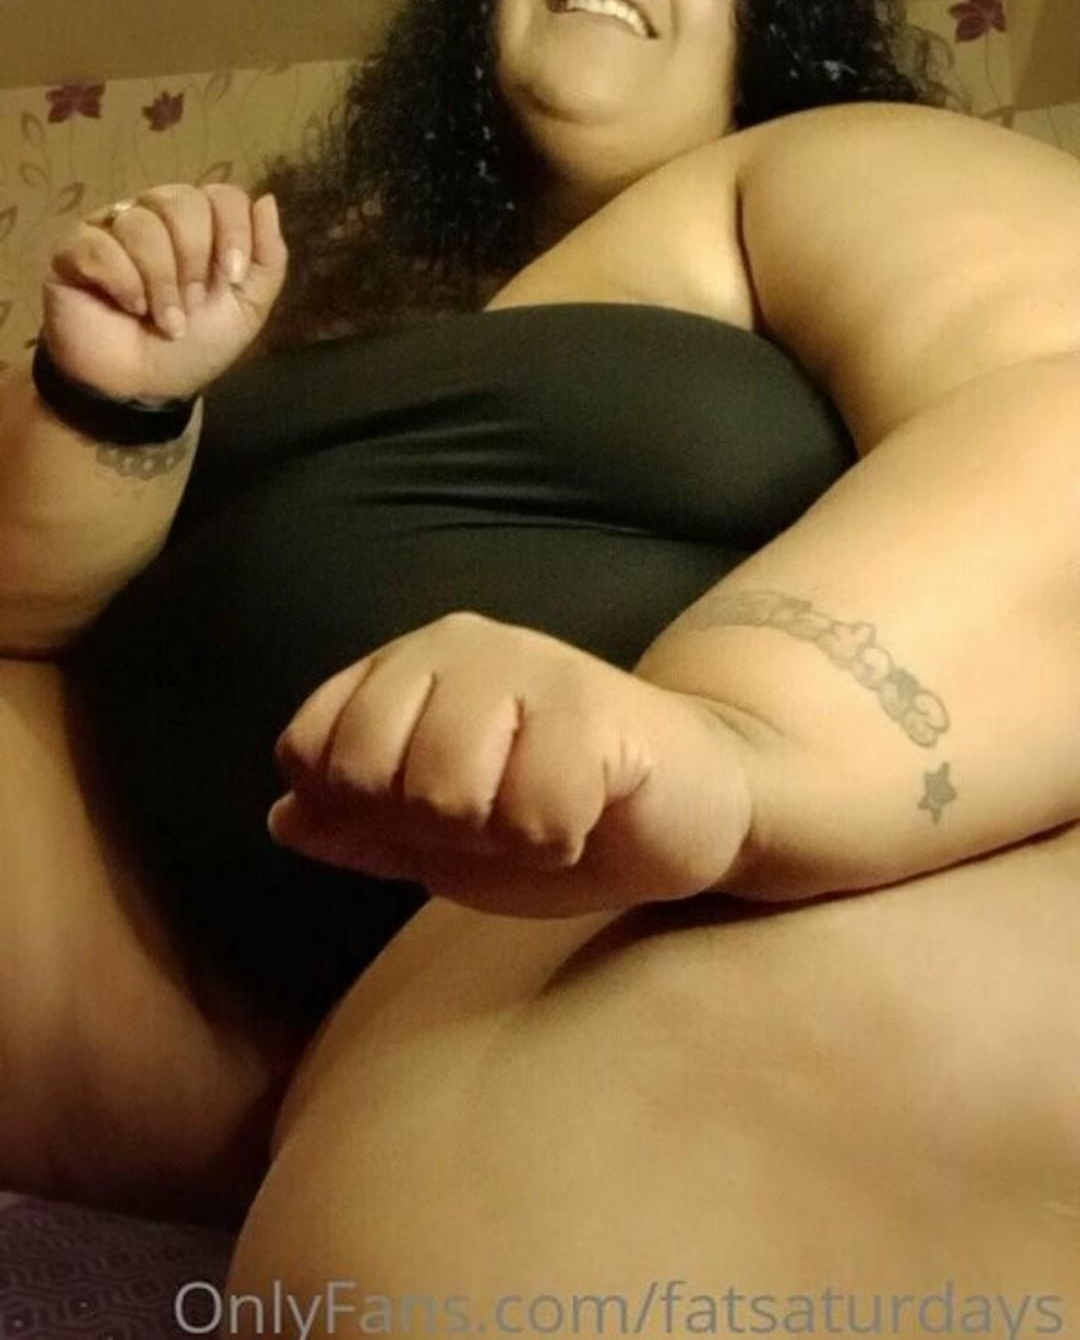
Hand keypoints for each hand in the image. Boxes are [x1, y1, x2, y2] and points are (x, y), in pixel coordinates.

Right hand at [42, 184, 287, 400]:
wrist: (144, 387)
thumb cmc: (195, 347)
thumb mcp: (247, 309)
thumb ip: (268, 257)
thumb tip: (266, 200)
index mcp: (200, 225)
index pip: (222, 195)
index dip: (233, 231)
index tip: (232, 276)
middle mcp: (155, 217)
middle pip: (180, 200)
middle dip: (193, 259)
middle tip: (192, 303)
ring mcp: (111, 230)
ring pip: (140, 224)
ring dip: (160, 281)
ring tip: (163, 319)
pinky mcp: (73, 250)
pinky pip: (98, 244)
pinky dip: (121, 281)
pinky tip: (129, 307)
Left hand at [266, 611, 753, 916]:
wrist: (697, 802)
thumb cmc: (563, 815)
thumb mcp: (442, 838)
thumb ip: (363, 826)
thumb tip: (283, 816)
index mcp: (406, 665)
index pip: (313, 750)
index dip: (367, 812)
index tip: (437, 815)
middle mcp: (455, 643)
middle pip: (366, 773)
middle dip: (431, 826)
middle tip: (500, 814)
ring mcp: (524, 662)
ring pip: (441, 791)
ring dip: (498, 835)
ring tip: (544, 811)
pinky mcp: (590, 704)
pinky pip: (530, 816)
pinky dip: (560, 841)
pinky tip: (591, 812)